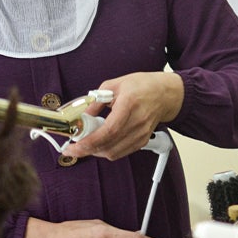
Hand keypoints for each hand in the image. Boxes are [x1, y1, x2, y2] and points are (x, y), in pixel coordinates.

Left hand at [63, 72, 183, 160]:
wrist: (165, 94)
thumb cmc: (142, 86)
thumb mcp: (114, 85)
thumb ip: (95, 100)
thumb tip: (82, 116)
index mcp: (129, 104)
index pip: (109, 130)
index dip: (90, 141)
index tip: (75, 145)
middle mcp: (137, 121)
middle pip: (110, 145)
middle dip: (87, 150)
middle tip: (73, 147)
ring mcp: (142, 133)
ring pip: (114, 152)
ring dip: (96, 151)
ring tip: (86, 144)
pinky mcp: (143, 140)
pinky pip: (121, 152)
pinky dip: (107, 151)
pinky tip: (100, 144)